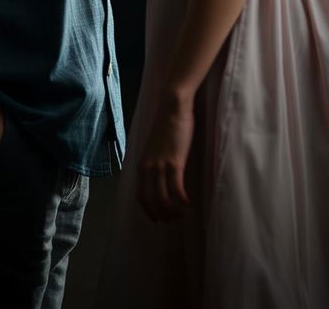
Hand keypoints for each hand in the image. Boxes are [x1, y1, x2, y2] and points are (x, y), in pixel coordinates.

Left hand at [135, 93, 194, 222]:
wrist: (172, 107)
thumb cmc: (167, 125)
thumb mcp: (155, 147)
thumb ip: (154, 162)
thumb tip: (160, 176)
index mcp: (141, 164)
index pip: (140, 195)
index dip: (148, 211)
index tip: (158, 219)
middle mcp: (147, 167)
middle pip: (151, 201)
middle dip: (162, 215)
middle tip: (173, 221)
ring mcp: (160, 166)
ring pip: (163, 199)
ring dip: (173, 212)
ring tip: (182, 214)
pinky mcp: (174, 162)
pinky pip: (177, 190)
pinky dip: (182, 201)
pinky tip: (189, 203)